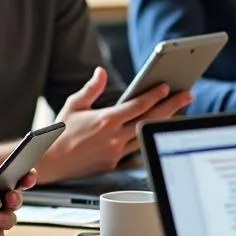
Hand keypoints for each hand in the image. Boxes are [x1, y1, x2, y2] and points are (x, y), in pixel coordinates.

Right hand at [36, 68, 191, 182]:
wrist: (48, 162)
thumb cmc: (58, 132)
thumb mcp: (74, 105)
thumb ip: (91, 88)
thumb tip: (100, 72)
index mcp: (105, 120)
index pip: (137, 105)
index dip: (155, 95)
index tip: (167, 87)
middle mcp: (114, 137)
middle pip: (149, 119)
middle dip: (172, 106)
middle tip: (187, 95)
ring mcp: (115, 152)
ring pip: (146, 135)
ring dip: (162, 123)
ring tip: (177, 112)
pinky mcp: (113, 164)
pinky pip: (135, 150)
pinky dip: (145, 139)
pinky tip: (155, 132)